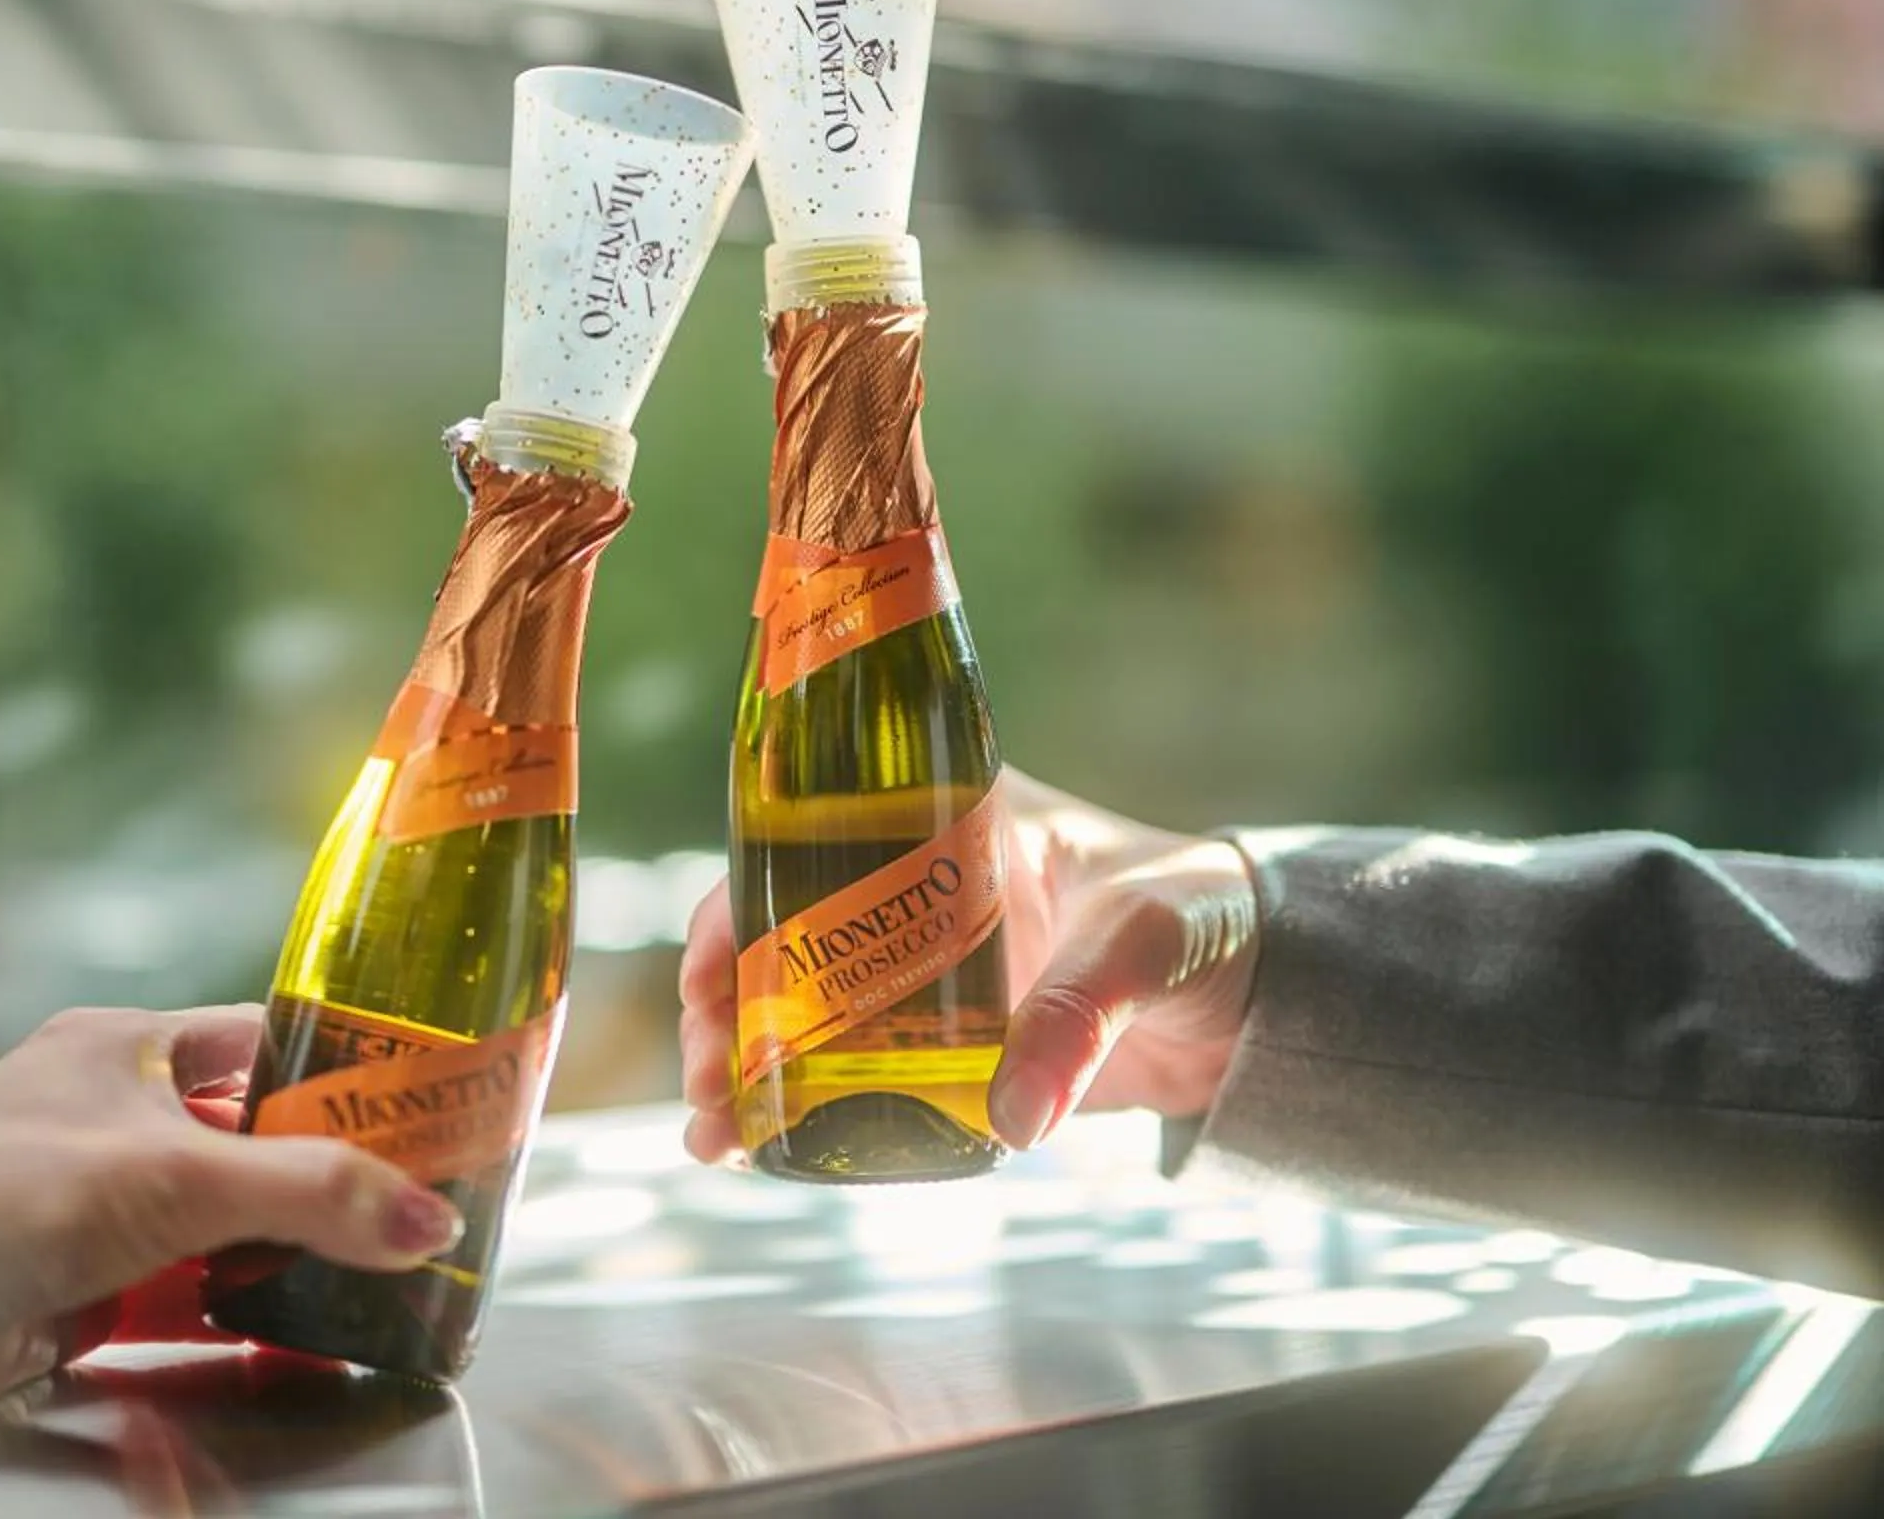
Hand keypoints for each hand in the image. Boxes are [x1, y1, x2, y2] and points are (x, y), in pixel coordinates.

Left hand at [0, 1005, 464, 1401]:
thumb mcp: (181, 1177)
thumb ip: (309, 1193)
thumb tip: (421, 1216)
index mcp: (126, 1049)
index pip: (258, 1042)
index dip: (335, 1072)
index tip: (409, 1106)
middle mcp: (108, 1115)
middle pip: (246, 1142)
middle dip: (319, 1180)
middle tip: (403, 1210)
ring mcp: (92, 1204)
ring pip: (215, 1225)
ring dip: (279, 1255)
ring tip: (370, 1278)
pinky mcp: (79, 1284)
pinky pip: (179, 1296)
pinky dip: (232, 1316)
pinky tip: (291, 1336)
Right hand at [679, 768, 1258, 1163]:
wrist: (1267, 989)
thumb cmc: (1208, 916)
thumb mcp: (1146, 942)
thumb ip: (1080, 1016)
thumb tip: (1010, 1115)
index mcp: (945, 822)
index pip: (804, 846)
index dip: (735, 911)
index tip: (704, 981)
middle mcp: (912, 890)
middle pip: (778, 939)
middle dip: (722, 1012)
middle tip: (707, 1082)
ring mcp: (924, 970)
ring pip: (798, 1009)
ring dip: (744, 1066)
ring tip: (713, 1131)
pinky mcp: (947, 1040)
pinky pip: (852, 1068)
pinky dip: (798, 1106)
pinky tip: (758, 1149)